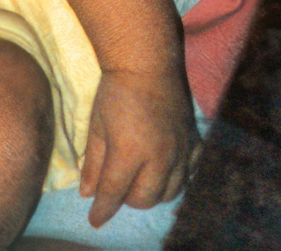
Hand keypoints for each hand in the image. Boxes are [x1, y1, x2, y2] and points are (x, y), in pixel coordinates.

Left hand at [79, 67, 199, 226]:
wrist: (148, 60)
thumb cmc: (116, 90)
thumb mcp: (97, 124)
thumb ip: (93, 162)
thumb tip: (86, 193)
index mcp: (129, 151)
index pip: (114, 193)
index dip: (102, 210)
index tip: (94, 220)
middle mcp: (159, 156)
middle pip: (144, 199)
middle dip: (126, 199)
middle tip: (115, 186)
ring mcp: (180, 150)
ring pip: (168, 193)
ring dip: (151, 192)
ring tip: (137, 178)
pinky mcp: (193, 141)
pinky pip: (189, 175)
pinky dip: (176, 179)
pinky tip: (164, 170)